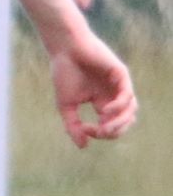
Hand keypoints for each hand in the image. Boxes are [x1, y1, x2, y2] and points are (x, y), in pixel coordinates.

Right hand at [49, 26, 134, 147]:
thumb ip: (73, 126)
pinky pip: (128, 96)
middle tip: (100, 131)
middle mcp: (114, 95)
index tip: (84, 129)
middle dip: (114, 131)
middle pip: (125, 121)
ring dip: (119, 122)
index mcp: (102, 102)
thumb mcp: (66, 105)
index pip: (110, 125)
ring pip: (131, 111)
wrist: (64, 48)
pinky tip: (104, 110)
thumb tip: (83, 146)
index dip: (100, 133)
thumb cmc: (64, 73)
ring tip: (105, 125)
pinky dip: (119, 107)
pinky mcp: (121, 75)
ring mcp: (119, 85)